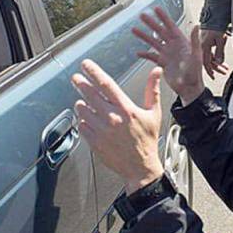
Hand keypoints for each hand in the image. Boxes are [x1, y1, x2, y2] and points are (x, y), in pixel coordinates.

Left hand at [72, 59, 163, 192]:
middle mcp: (112, 118)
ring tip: (83, 102)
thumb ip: (152, 90)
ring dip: (81, 103)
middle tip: (76, 78)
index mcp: (126, 109)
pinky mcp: (94, 142)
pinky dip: (82, 121)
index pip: (106, 84)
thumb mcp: (154, 113)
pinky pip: (81, 126)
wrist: (140, 168)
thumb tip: (156, 72)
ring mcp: (102, 131)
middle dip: (80, 83)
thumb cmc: (147, 141)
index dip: (94, 71)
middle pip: (90, 94)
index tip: (86, 65)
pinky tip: (87, 120)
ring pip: (82, 110)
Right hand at [132, 7, 204, 105]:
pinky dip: (145, 54)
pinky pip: (151, 56)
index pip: (170, 26)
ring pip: (153, 42)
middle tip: (142, 15)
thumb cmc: (195, 73)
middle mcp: (173, 46)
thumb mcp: (196, 55)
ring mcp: (167, 54)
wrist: (189, 88)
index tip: (156, 9)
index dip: (163, 17)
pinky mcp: (162, 63)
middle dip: (151, 23)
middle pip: (159, 31)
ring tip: (134, 30)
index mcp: (181, 42)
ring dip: (144, 36)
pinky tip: (138, 52)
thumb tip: (196, 26)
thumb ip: (194, 40)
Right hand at [199, 28, 228, 77]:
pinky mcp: (205, 40)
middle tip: (223, 72)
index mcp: (203, 47)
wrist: (214, 15)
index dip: (210, 71)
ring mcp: (202, 43)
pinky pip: (209, 51)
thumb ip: (220, 52)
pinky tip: (218, 56)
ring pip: (209, 56)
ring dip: (217, 62)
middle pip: (208, 60)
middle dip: (216, 67)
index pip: (206, 63)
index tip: (213, 76)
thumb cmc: (216, 25)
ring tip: (224, 66)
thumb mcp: (220, 40)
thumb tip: (220, 62)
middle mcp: (201, 46)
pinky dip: (215, 55)